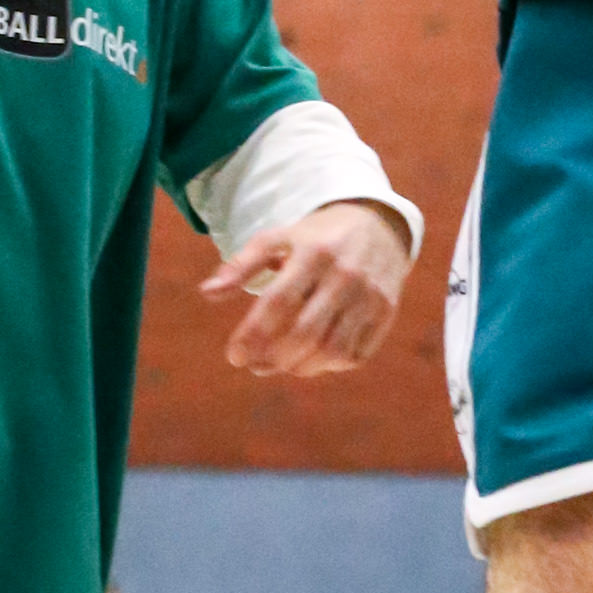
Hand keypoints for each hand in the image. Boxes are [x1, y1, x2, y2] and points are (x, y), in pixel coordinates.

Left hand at [202, 198, 410, 378]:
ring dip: (301, 367)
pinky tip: (312, 360)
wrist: (379, 225)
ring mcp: (370, 295)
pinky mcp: (386, 312)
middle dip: (274, 358)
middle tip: (255, 366)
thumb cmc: (315, 238)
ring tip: (281, 365)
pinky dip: (330, 366)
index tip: (234, 356)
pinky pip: (356, 354)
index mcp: (313, 253)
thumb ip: (241, 265)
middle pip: (306, 332)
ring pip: (333, 350)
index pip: (278, 302)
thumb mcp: (278, 239)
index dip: (253, 334)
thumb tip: (207, 293)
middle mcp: (345, 275)